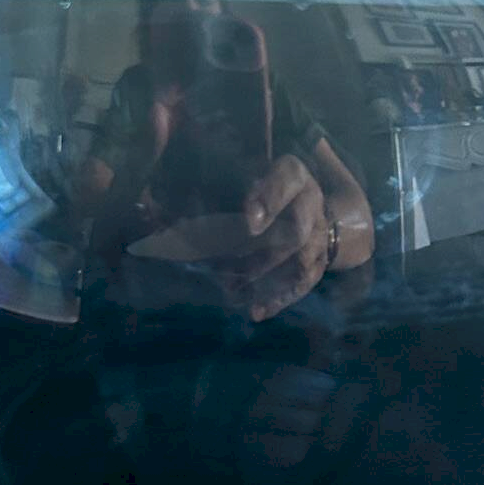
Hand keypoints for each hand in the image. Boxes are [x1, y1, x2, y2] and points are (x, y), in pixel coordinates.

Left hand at [226, 154, 330, 321]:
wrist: (305, 199)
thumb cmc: (261, 182)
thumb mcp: (245, 173)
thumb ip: (218, 187)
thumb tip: (163, 212)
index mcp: (293, 174)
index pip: (287, 181)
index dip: (271, 201)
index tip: (250, 223)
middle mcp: (312, 202)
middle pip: (297, 231)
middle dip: (264, 255)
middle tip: (231, 272)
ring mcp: (319, 233)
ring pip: (301, 262)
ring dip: (266, 281)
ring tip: (233, 292)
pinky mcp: (320, 259)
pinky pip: (305, 283)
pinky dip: (280, 299)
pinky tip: (257, 311)